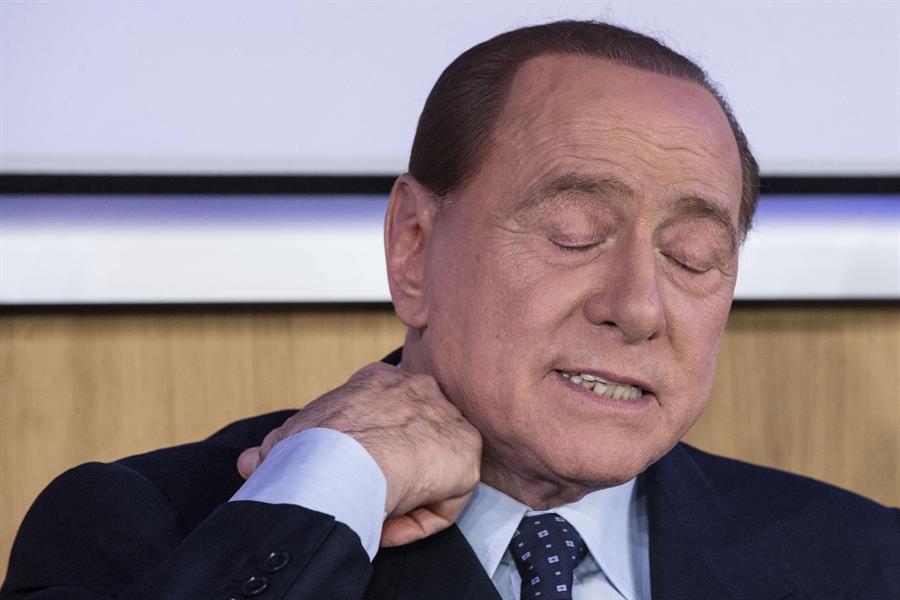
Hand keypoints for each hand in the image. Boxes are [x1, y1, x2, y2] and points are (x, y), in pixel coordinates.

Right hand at [236, 362, 481, 546]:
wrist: (342, 460)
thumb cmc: (313, 446)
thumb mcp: (288, 441)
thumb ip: (278, 449)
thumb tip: (251, 462)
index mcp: (379, 381)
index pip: (384, 416)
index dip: (365, 453)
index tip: (348, 478)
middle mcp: (418, 390)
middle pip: (413, 440)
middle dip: (392, 471)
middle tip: (367, 497)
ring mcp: (446, 418)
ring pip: (431, 469)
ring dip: (406, 497)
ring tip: (376, 515)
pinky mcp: (466, 451)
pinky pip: (448, 496)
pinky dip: (421, 518)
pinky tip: (392, 524)